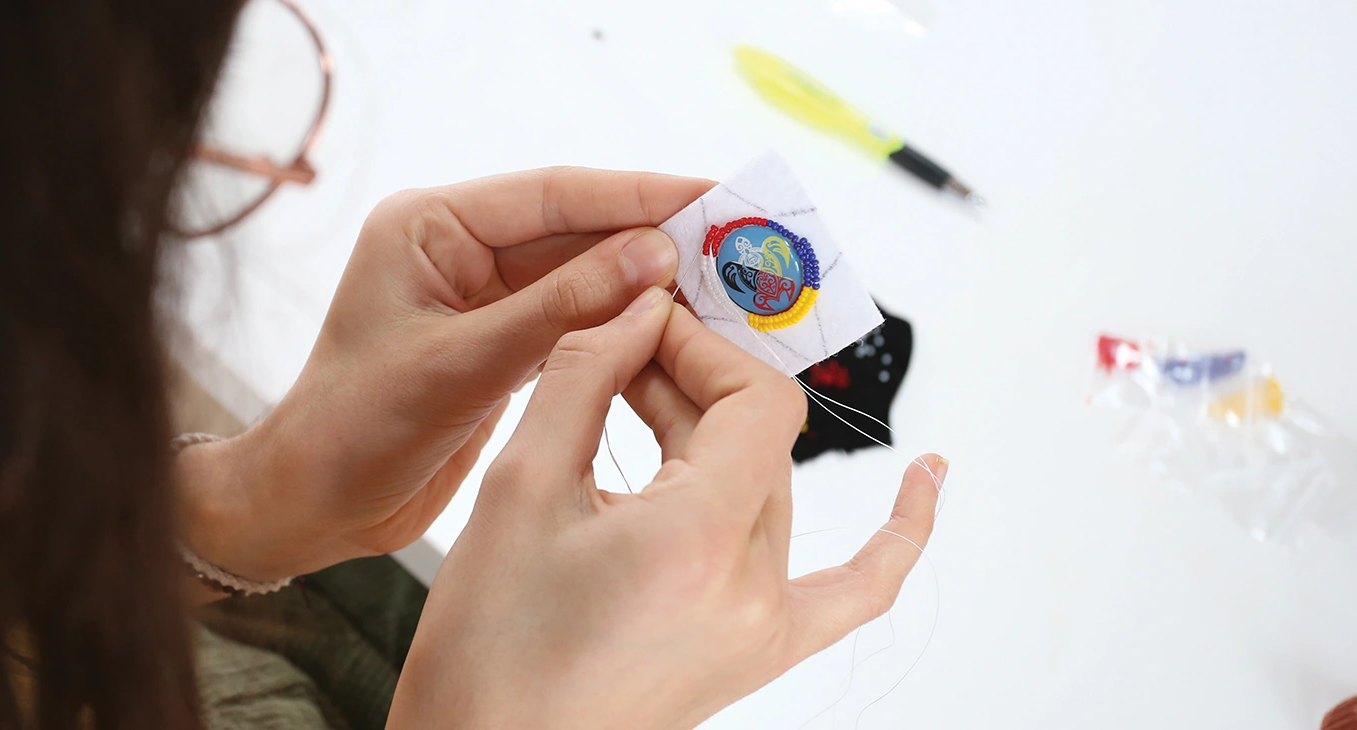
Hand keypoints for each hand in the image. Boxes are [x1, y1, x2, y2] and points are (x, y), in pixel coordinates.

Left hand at [177, 168, 713, 583]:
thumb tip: (653, 256)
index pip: (553, 194)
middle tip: (742, 241)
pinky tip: (678, 327)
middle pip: (576, 229)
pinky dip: (624, 325)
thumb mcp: (461, 366)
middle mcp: (457, 250)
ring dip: (648, 283)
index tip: (714, 199)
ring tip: (728, 285)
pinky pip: (575, 320)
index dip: (639, 195)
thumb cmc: (353, 430)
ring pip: (582, 276)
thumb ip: (560, 309)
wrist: (310, 506)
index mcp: (430, 227)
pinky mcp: (497, 343)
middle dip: (656, 235)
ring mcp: (479, 297)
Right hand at [389, 293, 944, 728]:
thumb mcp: (517, 489)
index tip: (643, 326)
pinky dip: (897, 533)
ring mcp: (766, 627)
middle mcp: (752, 589)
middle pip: (757, 439)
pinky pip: (858, 588)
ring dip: (721, 433)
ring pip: (773, 489)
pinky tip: (926, 477)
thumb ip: (581, 380)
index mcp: (699, 542)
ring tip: (648, 399)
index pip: (755, 399)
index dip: (702, 347)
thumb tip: (632, 312)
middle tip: (614, 358)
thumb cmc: (488, 648)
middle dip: (687, 382)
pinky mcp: (761, 654)